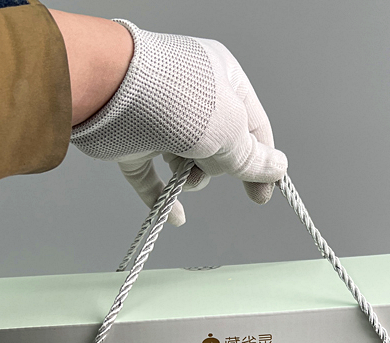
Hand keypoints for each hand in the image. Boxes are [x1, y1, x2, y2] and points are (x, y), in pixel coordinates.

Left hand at [69, 19, 287, 225]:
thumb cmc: (179, 99)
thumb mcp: (231, 132)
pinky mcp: (131, 141)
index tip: (262, 195)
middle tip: (211, 163)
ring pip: (185, 161)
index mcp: (222, 78)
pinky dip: (162, 195)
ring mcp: (159, 118)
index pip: (253, 124)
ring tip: (185, 173)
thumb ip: (253, 157)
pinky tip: (175, 217)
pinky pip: (150, 176)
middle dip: (218, 165)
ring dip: (191, 176)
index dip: (261, 161)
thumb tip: (278, 169)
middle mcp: (192, 95)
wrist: (111, 92)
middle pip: (219, 145)